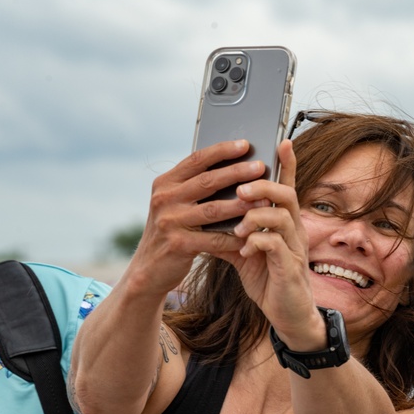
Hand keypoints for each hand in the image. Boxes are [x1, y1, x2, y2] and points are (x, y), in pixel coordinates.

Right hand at [130, 139, 262, 297]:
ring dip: (242, 204)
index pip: (196, 160)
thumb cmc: (173, 232)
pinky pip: (214, 239)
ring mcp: (169, 221)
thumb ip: (195, 188)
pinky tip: (254, 234)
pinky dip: (235, 237)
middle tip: (261, 167)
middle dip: (237, 173)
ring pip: (213, 209)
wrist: (148, 269)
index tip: (245, 144)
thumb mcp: (176, 205)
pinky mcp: (178, 244)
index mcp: (165, 183)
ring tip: (265, 200)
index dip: (222, 151)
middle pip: (207, 181)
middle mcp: (164, 198)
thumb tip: (234, 167)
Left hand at [209, 140, 321, 342]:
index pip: (287, 187)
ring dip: (255, 215)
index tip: (281, 141)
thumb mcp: (247, 251)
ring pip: (282, 216)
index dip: (287, 164)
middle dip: (262, 186)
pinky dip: (256, 242)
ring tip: (238, 224)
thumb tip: (207, 214)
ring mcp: (294, 249)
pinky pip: (275, 245)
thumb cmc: (269, 280)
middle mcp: (294, 231)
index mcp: (283, 223)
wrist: (287, 314)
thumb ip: (232, 231)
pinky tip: (244, 248)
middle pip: (286, 194)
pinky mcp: (289, 268)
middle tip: (240, 189)